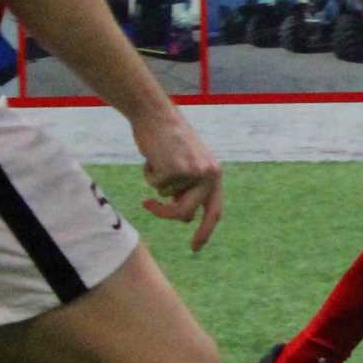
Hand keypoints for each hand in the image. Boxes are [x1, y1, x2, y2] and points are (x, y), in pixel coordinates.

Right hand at [132, 109, 224, 249]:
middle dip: (164, 212)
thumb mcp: (187, 165)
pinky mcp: (174, 169)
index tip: (195, 248)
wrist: (157, 114)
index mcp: (215, 174)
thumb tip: (186, 218)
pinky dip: (148, 172)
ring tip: (157, 159)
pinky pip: (154, 185)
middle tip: (147, 205)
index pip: (214, 211)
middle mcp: (209, 174)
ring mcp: (192, 172)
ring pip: (166, 198)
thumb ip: (189, 189)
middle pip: (185, 213)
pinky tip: (153, 154)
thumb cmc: (169, 140)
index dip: (205, 231)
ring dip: (156, 183)